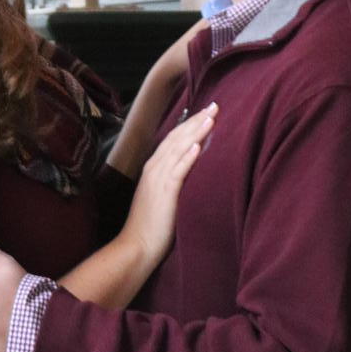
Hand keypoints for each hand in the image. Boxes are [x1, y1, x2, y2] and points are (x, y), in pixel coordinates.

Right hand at [119, 103, 215, 272]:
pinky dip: (188, 156)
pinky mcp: (165, 192)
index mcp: (153, 168)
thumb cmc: (151, 227)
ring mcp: (158, 179)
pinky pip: (178, 170)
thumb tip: (191, 174)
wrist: (136, 246)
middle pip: (177, 138)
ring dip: (196, 131)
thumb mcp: (161, 198)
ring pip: (179, 149)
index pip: (173, 139)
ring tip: (212, 117)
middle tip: (215, 105)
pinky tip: (198, 145)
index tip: (206, 112)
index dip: (190, 124)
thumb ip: (172, 182)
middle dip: (196, 120)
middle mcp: (154, 168)